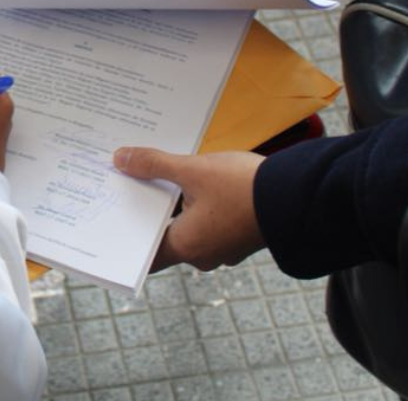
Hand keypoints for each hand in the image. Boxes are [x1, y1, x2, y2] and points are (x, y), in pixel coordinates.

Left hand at [113, 146, 266, 272]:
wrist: (302, 194)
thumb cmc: (244, 188)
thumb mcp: (193, 170)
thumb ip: (154, 165)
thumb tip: (119, 159)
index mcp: (187, 248)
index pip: (145, 255)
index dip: (126, 239)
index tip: (110, 221)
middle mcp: (203, 255)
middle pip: (164, 237)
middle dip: (147, 213)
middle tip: (125, 189)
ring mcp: (224, 246)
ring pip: (187, 227)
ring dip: (172, 207)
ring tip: (151, 179)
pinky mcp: (240, 233)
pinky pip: (207, 222)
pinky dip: (194, 206)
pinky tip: (187, 182)